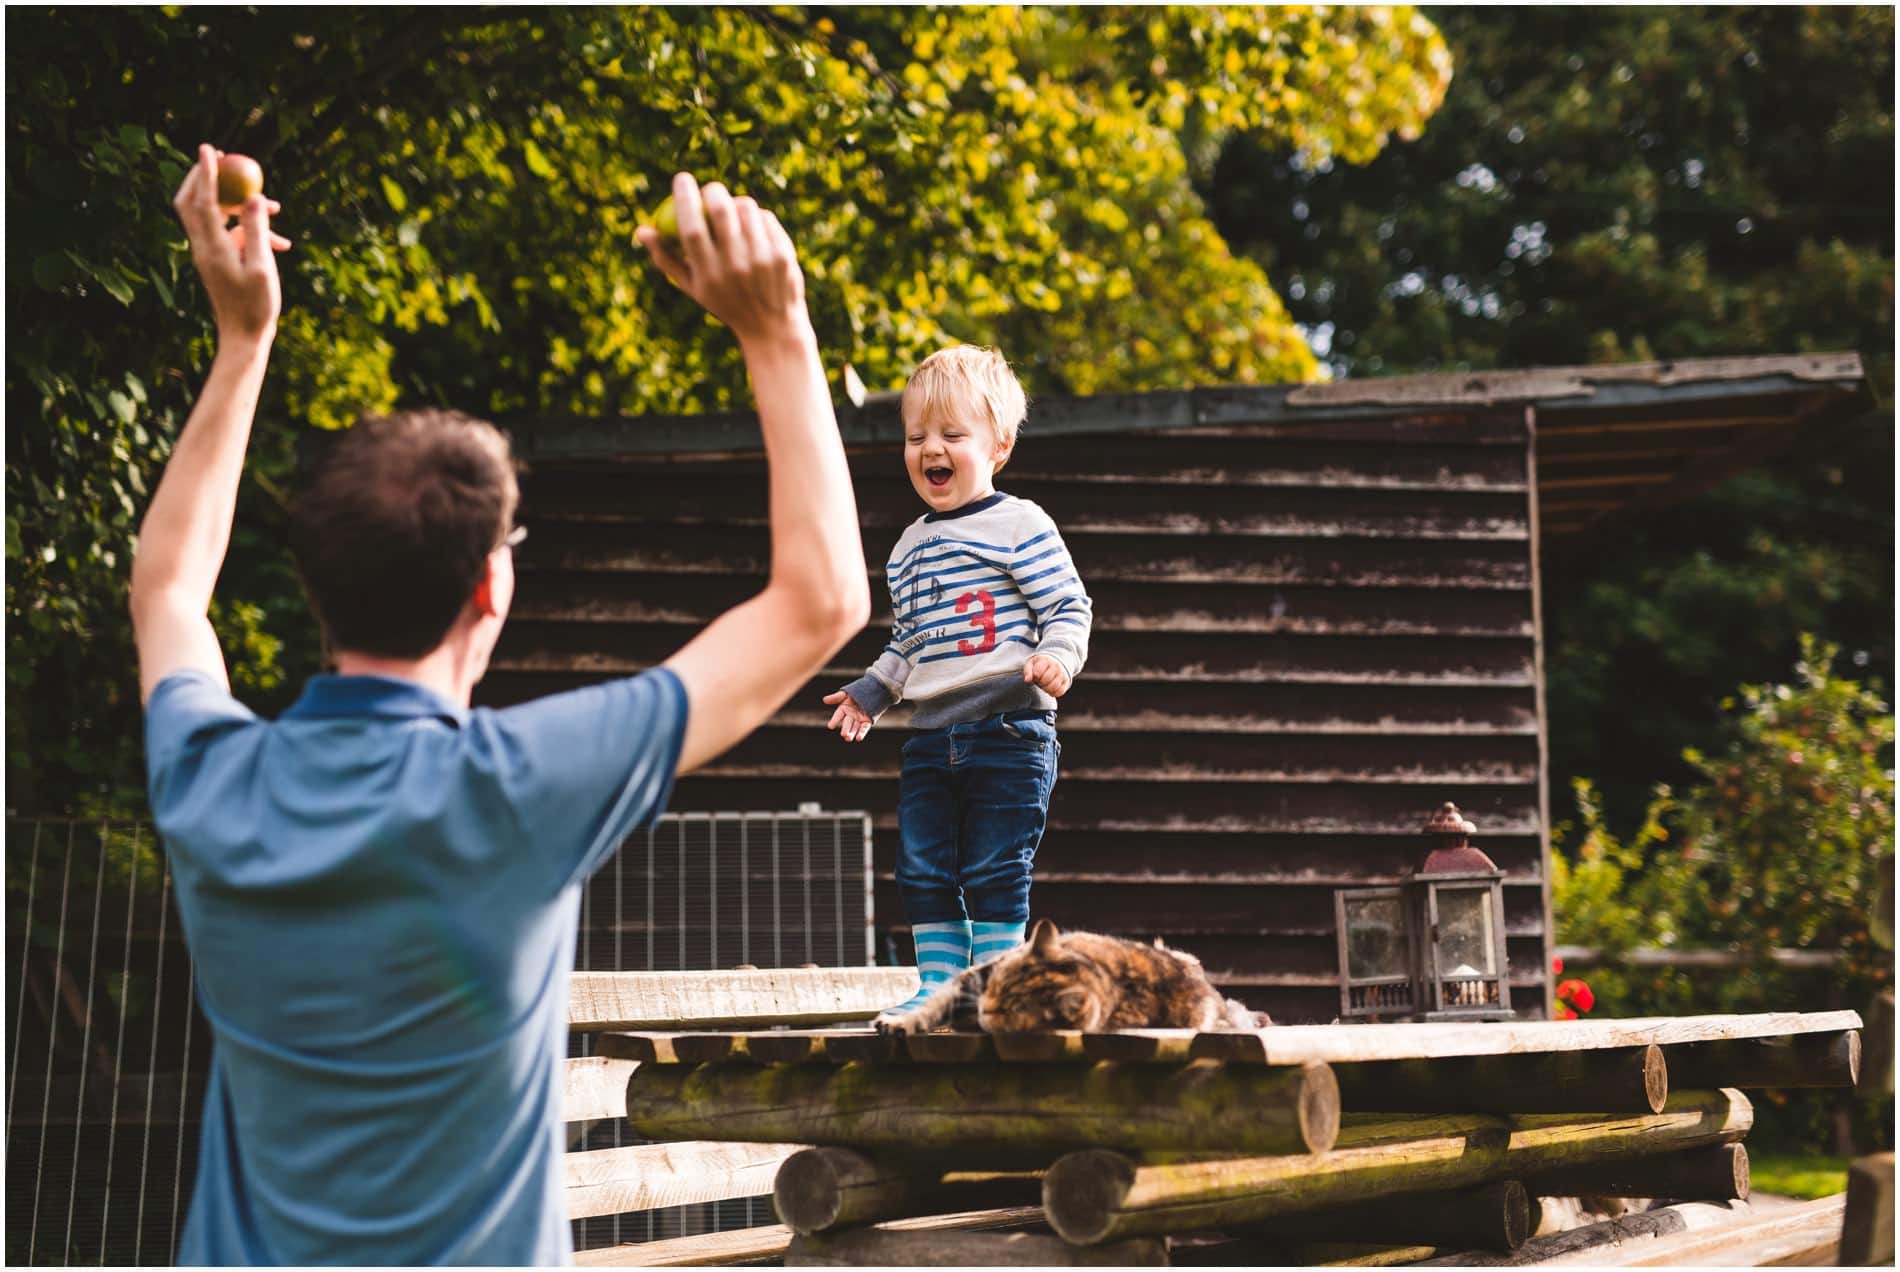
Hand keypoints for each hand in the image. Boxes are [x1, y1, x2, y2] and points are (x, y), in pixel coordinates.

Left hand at [172, 144, 290, 344]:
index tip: (210, 149)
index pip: (202, 200)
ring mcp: (209, 253)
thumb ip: (257, 230)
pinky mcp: (219, 261)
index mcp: (212, 246)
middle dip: (205, 177)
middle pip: (194, 201)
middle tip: (222, 158)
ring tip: (276, 207)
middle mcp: (204, 246)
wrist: (244, 337)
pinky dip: (250, 230)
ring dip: (240, 206)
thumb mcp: (263, 266)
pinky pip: (231, 235)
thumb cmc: (256, 306)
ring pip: (216, 216)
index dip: (205, 172)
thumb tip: (253, 197)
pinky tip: (281, 241)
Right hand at [634, 173, 806, 344]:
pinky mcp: (782, 255)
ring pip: (746, 207)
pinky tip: (754, 230)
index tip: (682, 179)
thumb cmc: (725, 303)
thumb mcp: (693, 288)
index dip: (684, 197)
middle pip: (721, 210)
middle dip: (712, 191)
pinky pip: (766, 217)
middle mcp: (735, 267)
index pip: (691, 228)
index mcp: (708, 275)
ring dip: (736, 203)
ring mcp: (762, 260)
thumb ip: (666, 259)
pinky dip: (757, 216)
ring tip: (734, 216)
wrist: (772, 328)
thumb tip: (641, 230)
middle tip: (710, 191)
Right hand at [823, 689, 873, 741]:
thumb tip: (824, 700)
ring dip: (852, 733)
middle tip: (843, 734)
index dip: (834, 721)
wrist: (873, 689)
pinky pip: (864, 728)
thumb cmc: (858, 691)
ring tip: (848, 738)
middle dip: (845, 729)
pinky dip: (862, 733)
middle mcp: (850, 715)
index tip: (830, 726)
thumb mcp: (846, 693)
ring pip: (855, 728)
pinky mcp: (867, 721)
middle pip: (847, 724)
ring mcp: (859, 719)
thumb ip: (836, 697)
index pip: (838, 715)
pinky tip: (858, 738)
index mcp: (844, 708)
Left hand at [1022, 654, 1070, 696]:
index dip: (1036, 675)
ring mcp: (1063, 674)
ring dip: (1046, 689)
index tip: (1036, 674)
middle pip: (1046, 679)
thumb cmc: (1040, 665)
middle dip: (1040, 682)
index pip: (1039, 671)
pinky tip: (1050, 689)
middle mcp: (1056, 667)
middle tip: (1040, 680)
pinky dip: (1053, 693)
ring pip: (1054, 687)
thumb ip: (1028, 671)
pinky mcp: (1066, 682)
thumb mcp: (1031, 664)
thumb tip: (1027, 680)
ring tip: (1045, 685)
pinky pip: (1060, 692)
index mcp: (1046, 661)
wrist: (1055, 663)